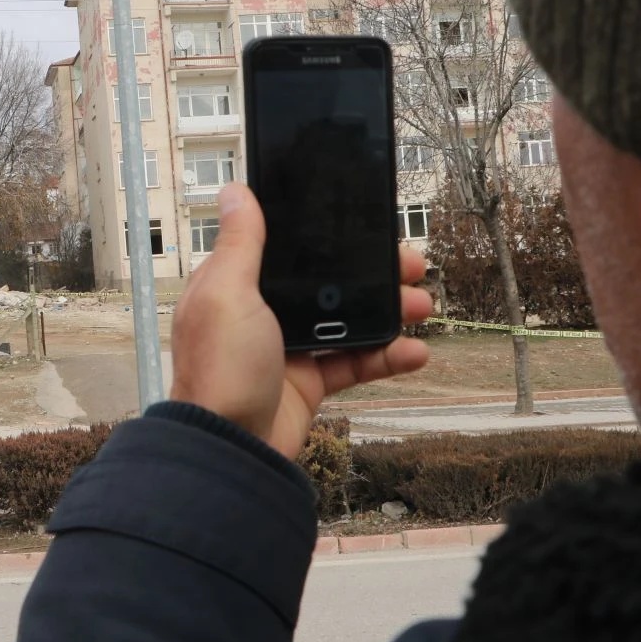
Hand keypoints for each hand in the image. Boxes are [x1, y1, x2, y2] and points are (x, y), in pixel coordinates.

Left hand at [169, 183, 432, 458]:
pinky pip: (355, 363)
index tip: (366, 226)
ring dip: (388, 312)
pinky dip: (386, 357)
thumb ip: (240, 243)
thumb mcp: (226, 293)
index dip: (326, 237)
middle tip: (411, 264)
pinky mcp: (307, 383)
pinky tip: (414, 351)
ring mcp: (287, 348)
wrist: (230, 449)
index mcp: (237, 285)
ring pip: (346, 320)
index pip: (288, 249)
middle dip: (371, 273)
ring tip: (422, 306)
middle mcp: (261, 313)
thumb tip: (235, 192)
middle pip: (325, 282)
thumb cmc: (218, 371)